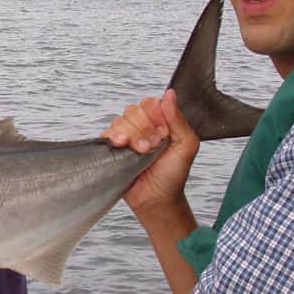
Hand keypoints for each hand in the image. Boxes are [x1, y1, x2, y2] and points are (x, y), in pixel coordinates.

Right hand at [102, 88, 199, 218]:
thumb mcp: (186, 145)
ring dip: (132, 136)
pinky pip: (107, 132)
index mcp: (161, 122)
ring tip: (141, 152)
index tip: (163, 133)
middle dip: (144, 129)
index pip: (151, 103)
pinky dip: (114, 137)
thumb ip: (178, 119)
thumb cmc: (173, 175)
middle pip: (134, 110)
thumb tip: (170, 94)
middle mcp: (143, 127)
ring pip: (121, 120)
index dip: (155, 116)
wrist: (158, 199)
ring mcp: (128, 137)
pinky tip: (122, 145)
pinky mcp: (114, 148)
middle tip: (152, 146)